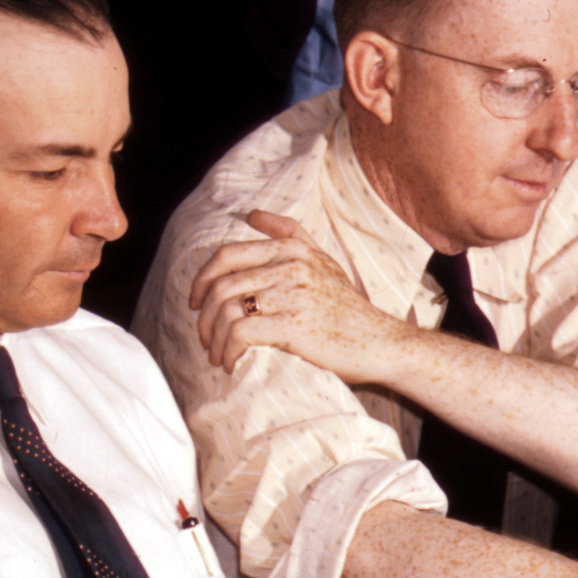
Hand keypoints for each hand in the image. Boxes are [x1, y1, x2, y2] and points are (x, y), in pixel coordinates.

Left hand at [187, 209, 411, 380]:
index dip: (202, 279)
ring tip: (217, 354)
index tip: (197, 302)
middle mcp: (293, 266)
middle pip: (221, 286)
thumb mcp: (323, 261)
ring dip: (213, 338)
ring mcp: (293, 295)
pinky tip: (231, 362)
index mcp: (295, 249)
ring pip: (226, 310)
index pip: (228, 255)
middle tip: (205, 337)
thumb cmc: (348, 308)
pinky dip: (228, 351)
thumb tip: (251, 214)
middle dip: (203, 316)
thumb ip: (289, 234)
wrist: (380, 343)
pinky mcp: (293, 326)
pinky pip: (240, 333)